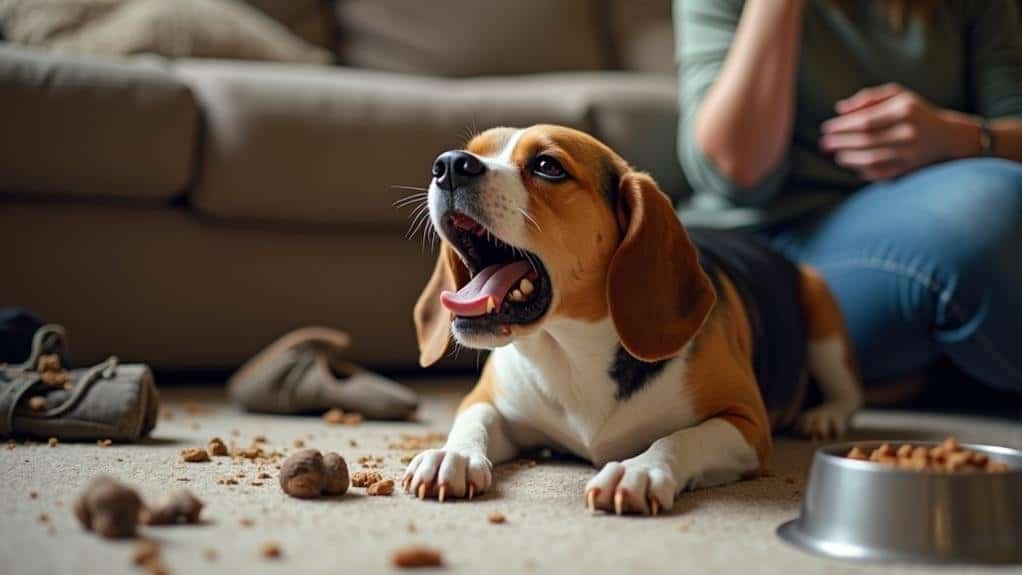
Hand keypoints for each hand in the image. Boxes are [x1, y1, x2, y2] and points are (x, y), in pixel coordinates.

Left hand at [820, 83, 976, 180]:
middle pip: (865, 140)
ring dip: (847, 158)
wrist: (946, 136)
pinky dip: (861, 170)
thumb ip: (868, 98)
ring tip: (836, 154)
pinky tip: (852, 164)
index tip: (826, 128)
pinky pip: (879, 173)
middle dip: (840, 143)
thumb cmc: (915, 112)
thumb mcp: (898, 95)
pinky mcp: (908, 169)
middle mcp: (907, 132)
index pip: (866, 120)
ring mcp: (909, 153)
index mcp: (904, 110)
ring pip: (870, 159)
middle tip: (824, 144)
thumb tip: (839, 109)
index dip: (842, 127)